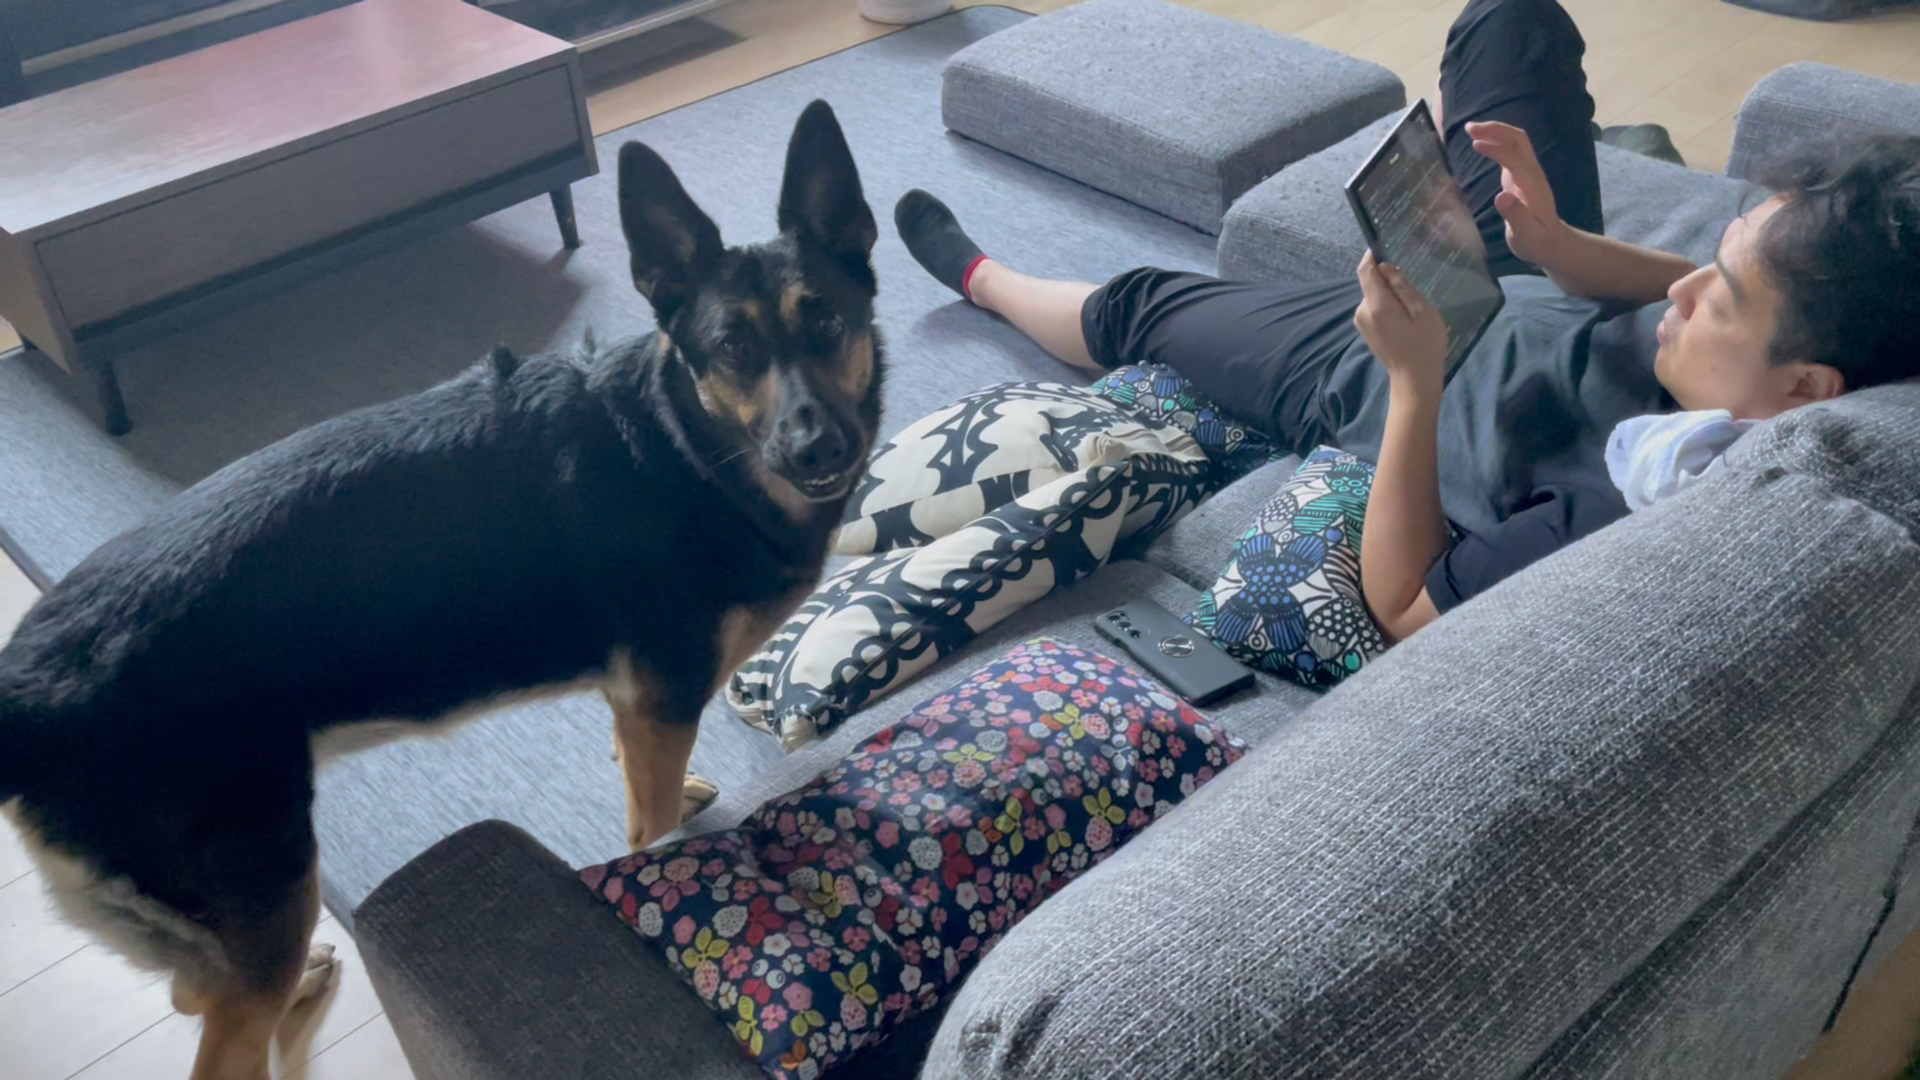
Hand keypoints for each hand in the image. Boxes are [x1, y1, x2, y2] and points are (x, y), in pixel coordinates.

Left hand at [1354, 251, 1447, 392]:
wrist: (1414, 379)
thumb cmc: (1425, 344)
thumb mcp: (1422, 311)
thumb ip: (1403, 287)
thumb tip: (1386, 266)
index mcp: (1376, 304)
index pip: (1365, 270)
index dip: (1372, 256)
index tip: (1385, 247)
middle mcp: (1362, 311)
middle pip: (1370, 282)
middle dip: (1388, 279)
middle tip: (1413, 287)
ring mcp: (1362, 322)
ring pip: (1373, 295)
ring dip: (1389, 294)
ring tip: (1412, 307)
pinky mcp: (1366, 330)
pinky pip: (1374, 308)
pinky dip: (1387, 305)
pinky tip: (1404, 318)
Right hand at [1468, 121, 1571, 269]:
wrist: (1551, 242)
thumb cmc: (1537, 241)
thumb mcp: (1526, 234)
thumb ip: (1516, 216)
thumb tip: (1501, 197)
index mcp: (1531, 185)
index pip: (1515, 158)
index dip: (1497, 149)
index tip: (1476, 144)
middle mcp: (1531, 173)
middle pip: (1518, 139)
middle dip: (1495, 129)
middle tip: (1469, 128)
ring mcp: (1527, 172)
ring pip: (1514, 141)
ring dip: (1495, 131)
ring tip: (1470, 130)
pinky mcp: (1520, 176)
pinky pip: (1510, 150)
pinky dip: (1495, 141)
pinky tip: (1480, 143)